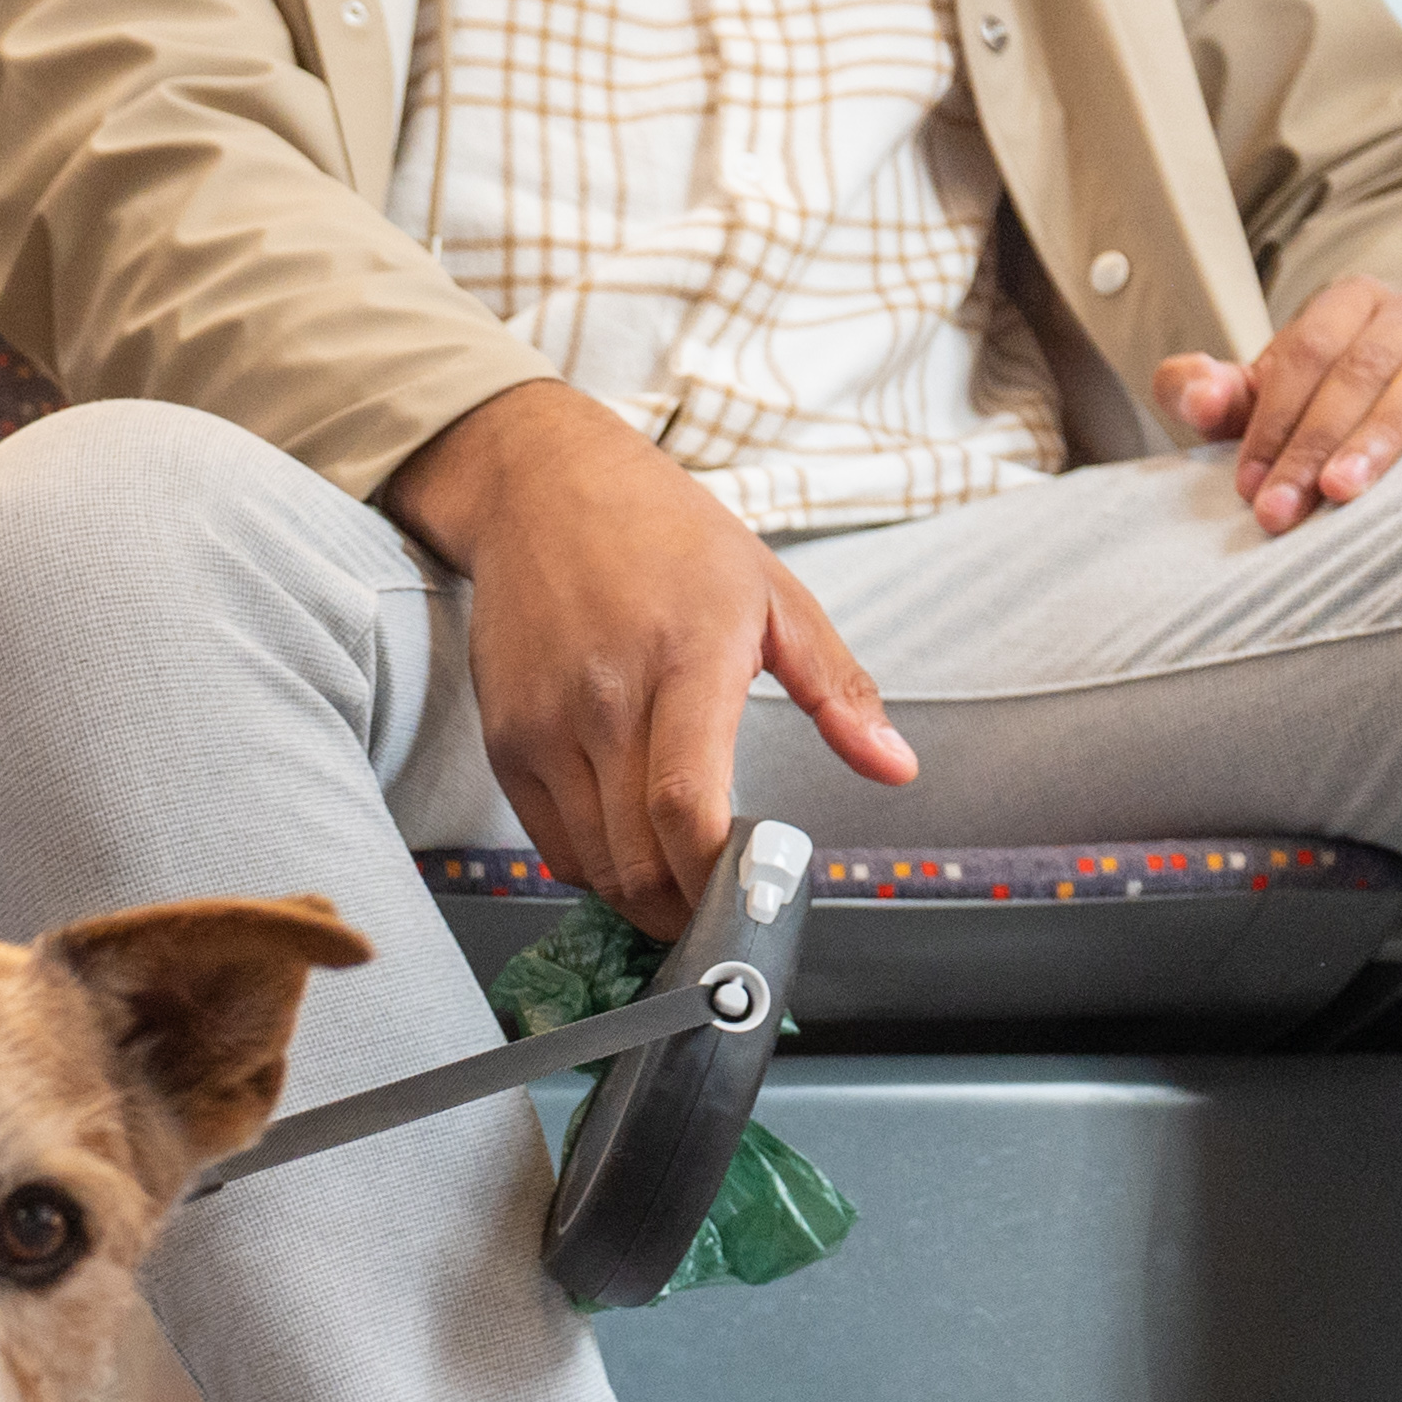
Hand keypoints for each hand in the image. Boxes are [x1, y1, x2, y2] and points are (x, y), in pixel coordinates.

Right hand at [379, 380, 912, 929]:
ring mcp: (545, 724)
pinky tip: (632, 855)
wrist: (543, 487)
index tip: (752, 895)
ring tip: (682, 892)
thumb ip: (837, 689)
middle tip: (725, 914)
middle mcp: (604, 700)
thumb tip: (895, 767)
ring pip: (591, 863)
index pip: (688, 806)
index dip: (716, 876)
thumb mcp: (773, 593)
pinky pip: (549, 842)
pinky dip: (593, 868)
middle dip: (685, 909)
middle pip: (637, 856)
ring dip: (641, 898)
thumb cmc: (665, 535)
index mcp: (686, 660)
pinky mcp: (506, 739)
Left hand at [1151, 276, 1401, 534]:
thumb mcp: (1264, 402)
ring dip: (1384, 431)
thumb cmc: (1327, 408)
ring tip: (1346, 487)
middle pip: (1361, 366)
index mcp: (1350, 303)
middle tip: (1284, 509)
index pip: (1305, 353)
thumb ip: (1213, 394)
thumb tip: (1197, 392)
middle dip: (1315, 443)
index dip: (1271, 421)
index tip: (1249, 488)